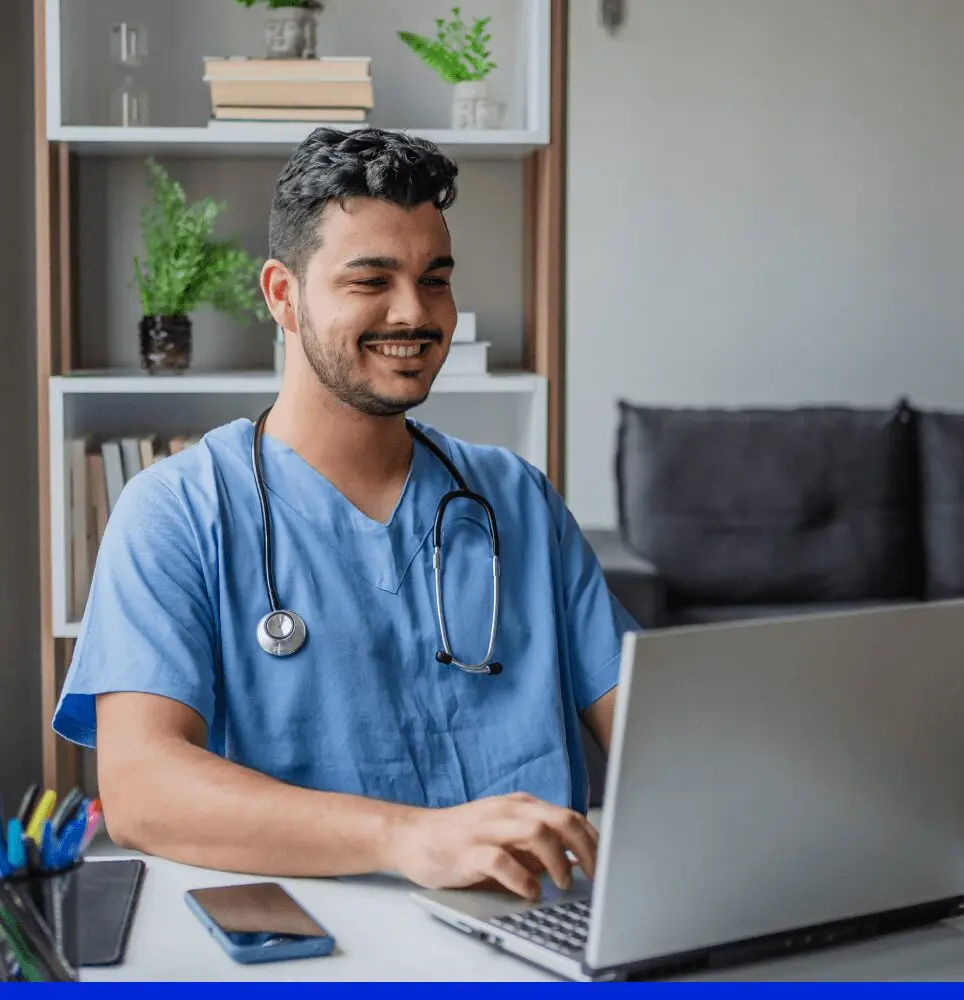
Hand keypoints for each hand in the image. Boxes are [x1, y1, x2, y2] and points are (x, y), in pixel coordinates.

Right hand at [390, 792, 598, 900]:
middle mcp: (508, 810)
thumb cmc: (463, 839)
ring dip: (558, 861)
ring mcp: (487, 828)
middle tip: (596, 878)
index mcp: (521, 805)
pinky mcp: (467, 850)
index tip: (609, 866)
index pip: (570, 816)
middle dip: (587, 849)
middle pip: (561, 819)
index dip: (595, 842)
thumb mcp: (506, 836)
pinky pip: (502, 860)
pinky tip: (529, 893)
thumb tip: (580, 863)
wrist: (413, 836)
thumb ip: (538, 846)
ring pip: (537, 832)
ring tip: (563, 884)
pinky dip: (522, 878)